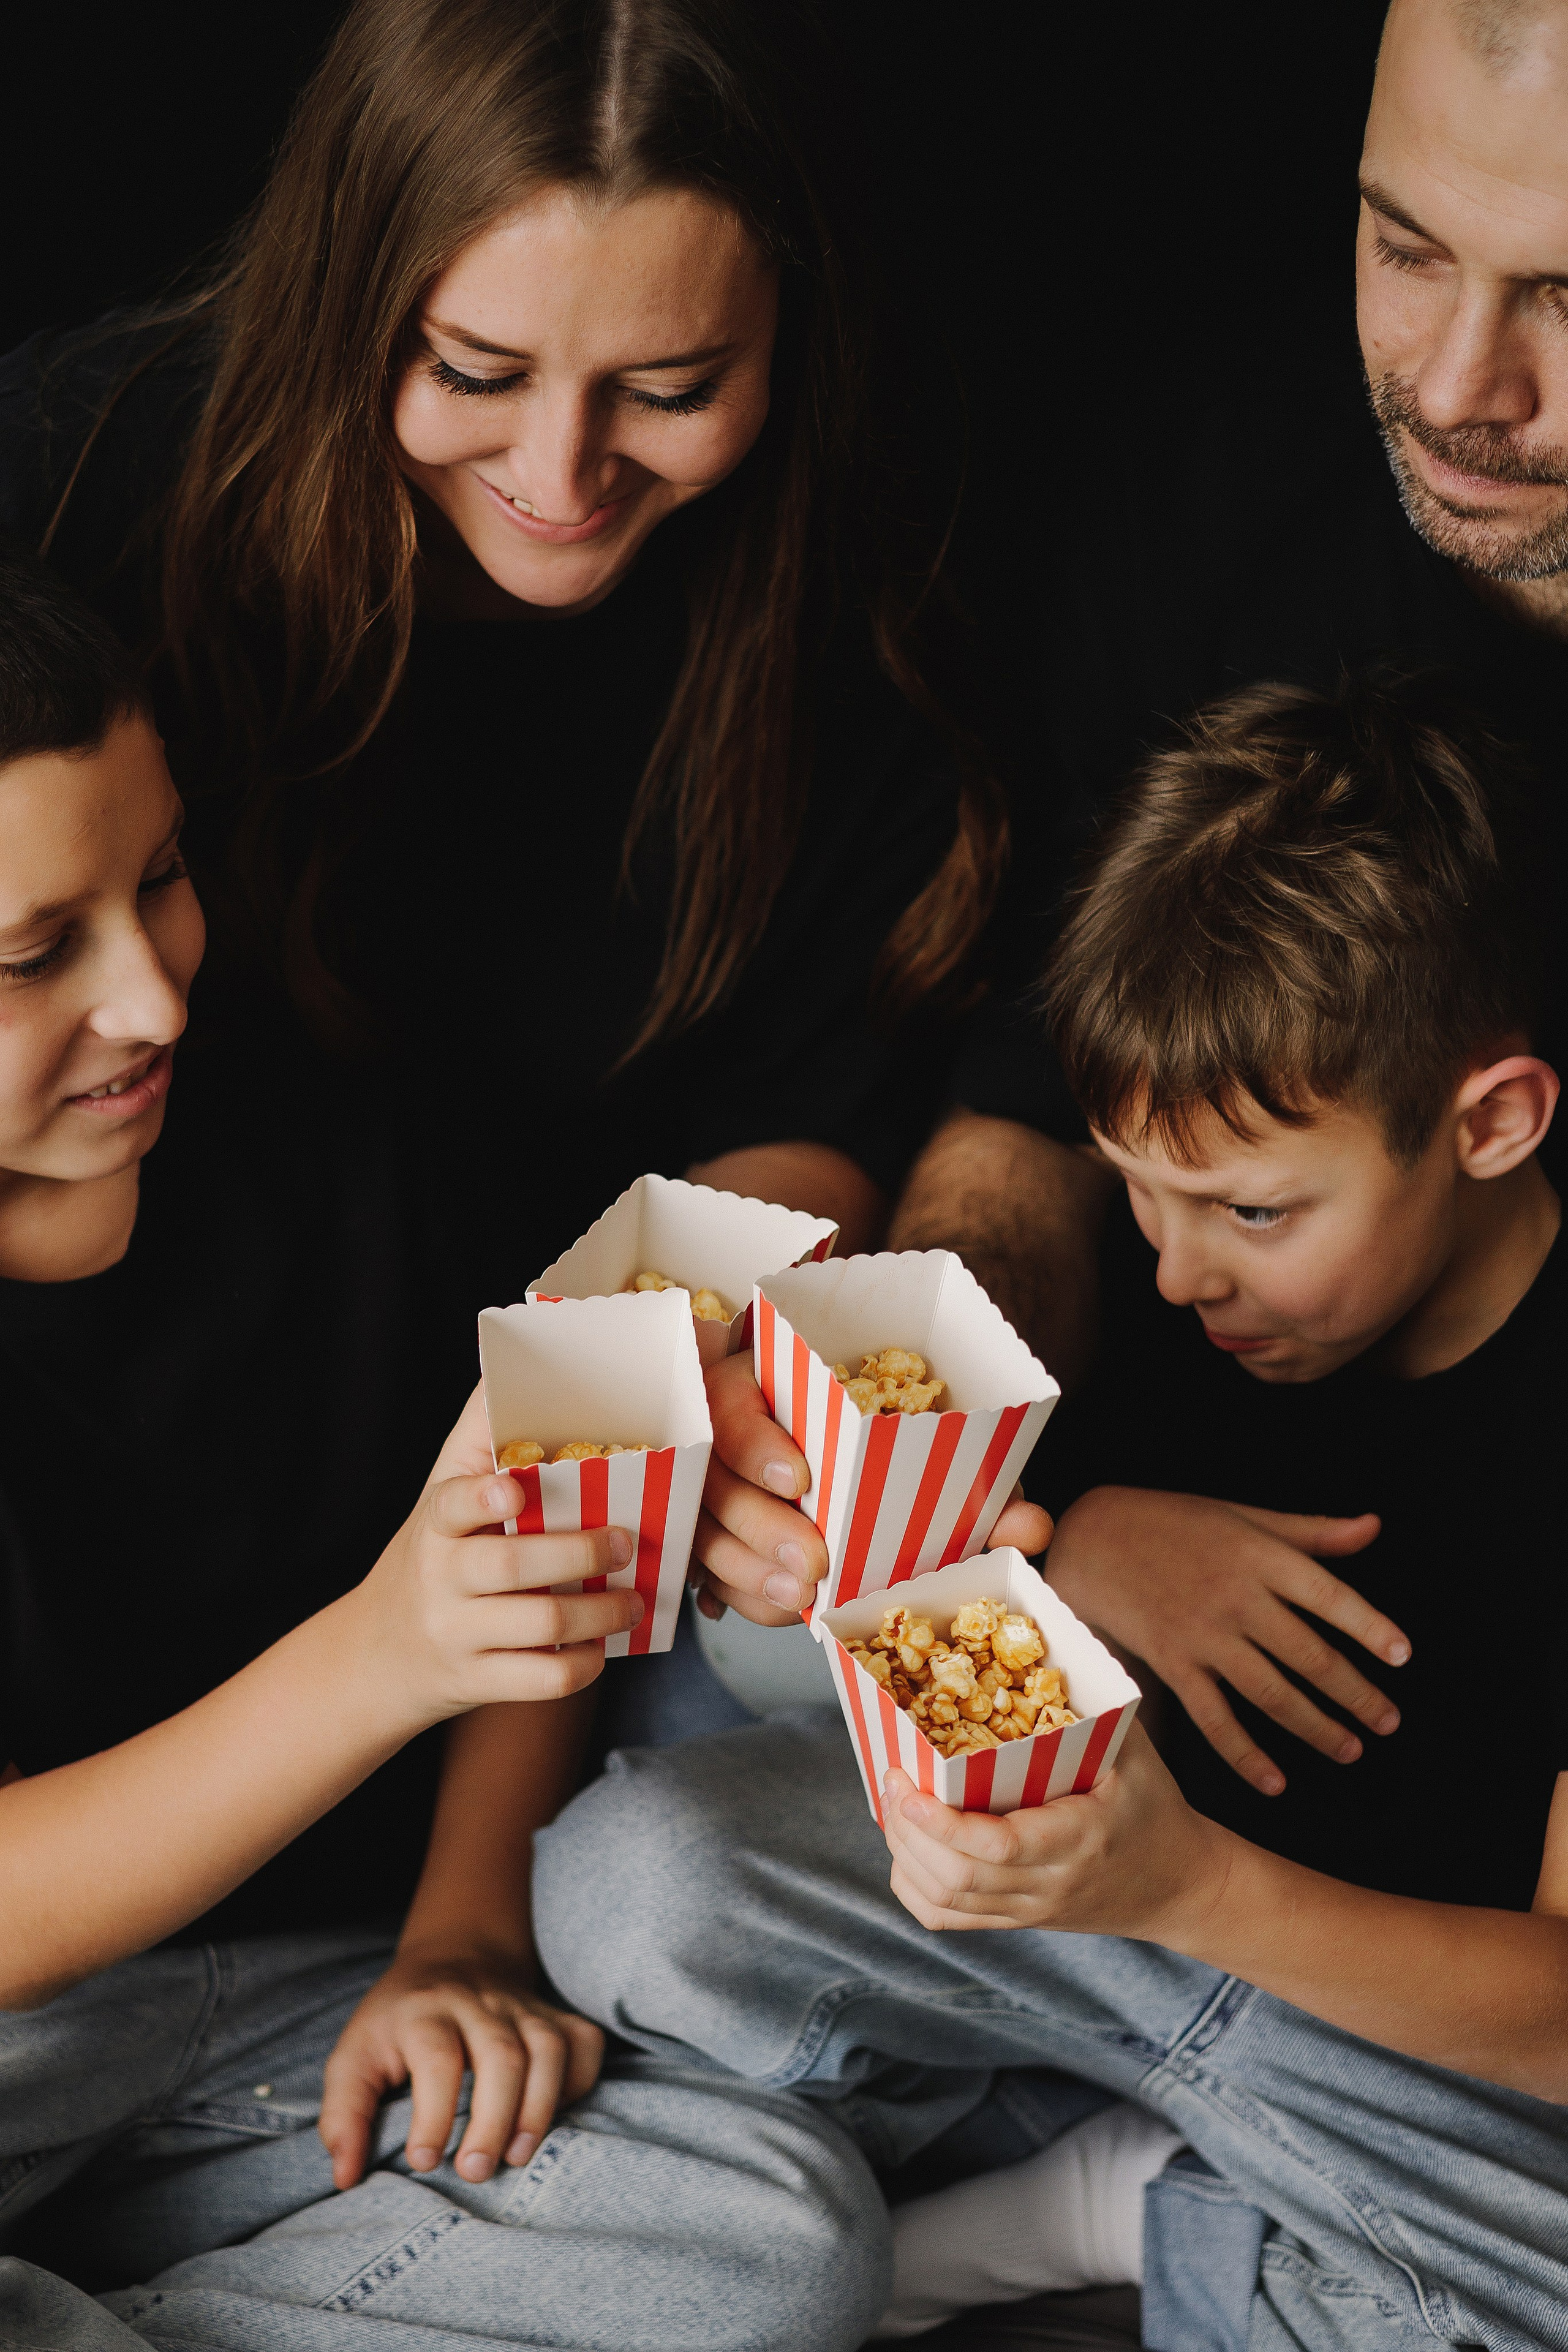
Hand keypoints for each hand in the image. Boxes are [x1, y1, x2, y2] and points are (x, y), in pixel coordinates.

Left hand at [318, 1942, 603, 2189]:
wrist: (453, 1956)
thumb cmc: (397, 2022)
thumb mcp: (354, 2056)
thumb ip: (343, 2115)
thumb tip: (346, 2176)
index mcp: (424, 2010)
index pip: (438, 2059)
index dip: (433, 2115)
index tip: (423, 2161)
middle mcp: (478, 2002)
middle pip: (501, 2056)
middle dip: (493, 2120)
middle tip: (475, 2170)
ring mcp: (523, 2005)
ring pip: (548, 2049)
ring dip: (538, 2108)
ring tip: (516, 2155)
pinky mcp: (555, 2013)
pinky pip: (583, 2043)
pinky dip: (578, 2080)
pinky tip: (553, 2114)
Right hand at [351, 1384, 644, 1723]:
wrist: (378, 1653)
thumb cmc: (435, 1554)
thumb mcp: (443, 1491)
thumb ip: (481, 1433)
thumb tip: (518, 1357)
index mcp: (436, 1524)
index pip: (452, 1503)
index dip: (482, 1496)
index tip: (512, 1490)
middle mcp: (441, 1578)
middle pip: (511, 1566)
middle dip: (580, 1554)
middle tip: (626, 1541)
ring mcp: (457, 1635)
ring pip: (539, 1627)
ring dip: (601, 1612)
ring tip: (634, 1598)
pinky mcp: (477, 1682)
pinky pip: (541, 1680)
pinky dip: (583, 1665)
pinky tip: (602, 1646)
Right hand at [692, 1358, 1054, 1625]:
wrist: (845, 1462)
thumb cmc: (892, 1441)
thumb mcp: (931, 1450)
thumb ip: (975, 1483)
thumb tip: (1030, 1527)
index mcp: (763, 1382)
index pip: (731, 1398)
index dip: (756, 1440)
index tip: (798, 1480)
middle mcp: (721, 1432)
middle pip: (709, 1478)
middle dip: (758, 1527)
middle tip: (812, 1568)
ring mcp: (704, 1487)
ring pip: (700, 1531)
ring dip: (748, 1572)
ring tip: (799, 1601)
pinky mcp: (706, 1533)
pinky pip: (702, 1571)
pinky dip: (740, 1596)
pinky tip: (779, 1612)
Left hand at [882, 1722, 1223, 1940]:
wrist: (1179, 1885)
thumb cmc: (1153, 1807)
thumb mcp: (1137, 1753)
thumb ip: (1096, 1707)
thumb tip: (1058, 1634)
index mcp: (1078, 1838)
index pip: (997, 1845)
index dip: (941, 1821)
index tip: (909, 1784)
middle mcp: (1049, 1883)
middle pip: (958, 1875)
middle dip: (908, 1830)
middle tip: (894, 1779)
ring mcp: (1030, 1910)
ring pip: (947, 1900)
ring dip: (905, 1854)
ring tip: (894, 1808)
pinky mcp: (1018, 1921)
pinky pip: (950, 1920)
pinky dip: (914, 1888)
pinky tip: (907, 1851)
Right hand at [1046, 1487, 1406, 1794]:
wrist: (1095, 1538)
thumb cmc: (1177, 1523)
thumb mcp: (1246, 1516)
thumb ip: (1312, 1531)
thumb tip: (1373, 1527)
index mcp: (1261, 1556)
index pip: (1329, 1596)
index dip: (1370, 1627)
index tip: (1403, 1656)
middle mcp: (1237, 1597)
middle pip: (1309, 1656)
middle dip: (1356, 1694)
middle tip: (1388, 1722)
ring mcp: (1204, 1634)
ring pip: (1271, 1693)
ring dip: (1316, 1727)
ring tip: (1350, 1749)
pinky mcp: (1174, 1663)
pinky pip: (1215, 1718)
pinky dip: (1246, 1754)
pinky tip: (1275, 1781)